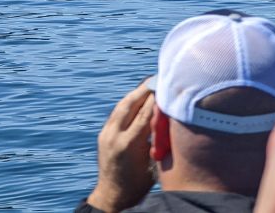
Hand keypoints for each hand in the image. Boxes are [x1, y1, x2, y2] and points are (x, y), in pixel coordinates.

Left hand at [85, 79, 155, 212]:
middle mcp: (115, 136)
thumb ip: (159, 141)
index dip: (156, 98)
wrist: (112, 195)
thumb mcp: (153, 163)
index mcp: (129, 145)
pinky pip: (116, 113)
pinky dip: (127, 104)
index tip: (166, 85)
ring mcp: (106, 134)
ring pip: (121, 106)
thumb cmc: (138, 184)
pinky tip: (137, 98)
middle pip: (130, 105)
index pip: (145, 114)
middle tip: (157, 78)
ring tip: (148, 83)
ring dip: (135, 94)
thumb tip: (171, 120)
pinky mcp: (103, 134)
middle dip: (143, 90)